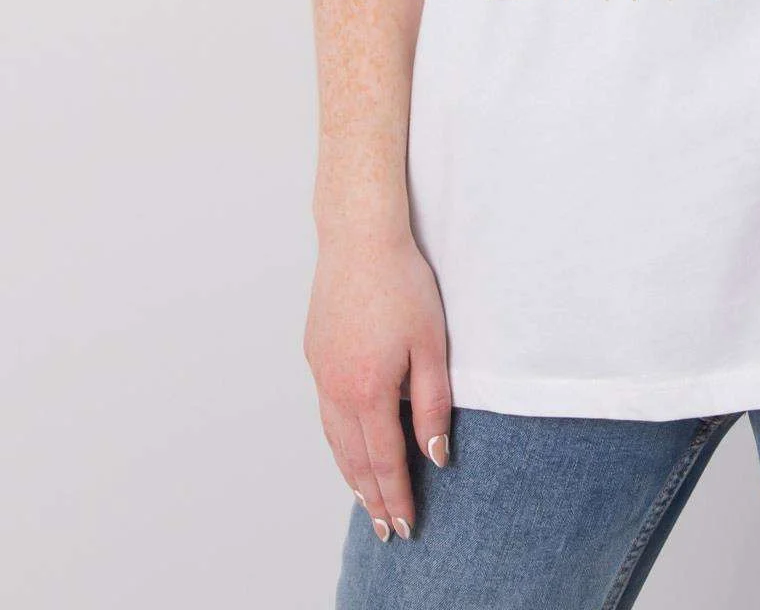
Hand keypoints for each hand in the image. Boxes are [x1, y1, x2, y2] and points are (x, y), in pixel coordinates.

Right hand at [305, 227, 452, 541]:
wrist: (359, 237)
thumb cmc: (403, 283)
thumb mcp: (431, 345)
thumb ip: (432, 405)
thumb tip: (436, 455)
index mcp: (367, 391)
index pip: (385, 460)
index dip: (397, 497)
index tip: (406, 527)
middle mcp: (336, 389)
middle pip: (354, 459)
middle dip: (372, 498)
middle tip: (387, 531)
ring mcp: (320, 372)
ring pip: (334, 440)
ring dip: (351, 474)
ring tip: (366, 501)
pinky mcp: (315, 354)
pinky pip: (326, 412)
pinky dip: (338, 441)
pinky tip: (349, 445)